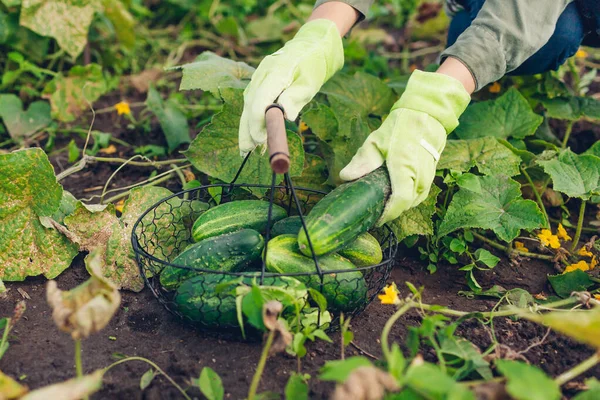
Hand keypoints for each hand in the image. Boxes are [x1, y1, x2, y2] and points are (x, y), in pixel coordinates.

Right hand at [239, 19, 343, 154]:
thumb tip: (285, 115)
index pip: (260, 100)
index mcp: (276, 72)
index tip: (260, 140)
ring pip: (247, 105)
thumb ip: (296, 97)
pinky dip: (251, 119)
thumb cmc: (312, 66)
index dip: (257, 121)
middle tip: (246, 151)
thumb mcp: (310, 82)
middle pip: (249, 105)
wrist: (309, 47)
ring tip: (247, 150)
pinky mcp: (259, 82)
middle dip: (246, 129)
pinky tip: (253, 136)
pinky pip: (251, 102)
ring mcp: (258, 77)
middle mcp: (262, 74)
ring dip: (246, 127)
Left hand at [339, 70, 470, 224]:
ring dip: (400, 205)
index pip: (400, 200)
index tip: (375, 219)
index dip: (388, 214)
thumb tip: (345, 177)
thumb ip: (362, 161)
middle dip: (391, 212)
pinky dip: (408, 198)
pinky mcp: (431, 176)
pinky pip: (419, 194)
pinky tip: (395, 195)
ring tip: (383, 205)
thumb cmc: (400, 127)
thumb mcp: (376, 141)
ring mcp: (428, 176)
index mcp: (404, 167)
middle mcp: (420, 175)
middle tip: (373, 212)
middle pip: (406, 205)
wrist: (426, 116)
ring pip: (414, 201)